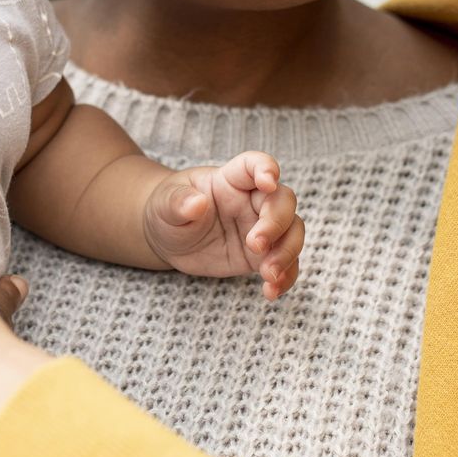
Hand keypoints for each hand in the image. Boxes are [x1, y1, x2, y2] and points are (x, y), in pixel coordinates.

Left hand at [143, 152, 302, 298]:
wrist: (168, 240)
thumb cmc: (169, 211)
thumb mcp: (165, 204)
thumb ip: (179, 202)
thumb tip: (196, 204)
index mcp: (231, 179)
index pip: (255, 164)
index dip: (266, 168)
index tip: (268, 182)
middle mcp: (252, 200)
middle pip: (283, 201)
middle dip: (275, 223)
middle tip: (254, 245)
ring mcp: (261, 228)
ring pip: (292, 232)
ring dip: (287, 253)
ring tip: (268, 275)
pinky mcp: (261, 256)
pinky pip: (285, 264)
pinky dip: (285, 278)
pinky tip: (270, 292)